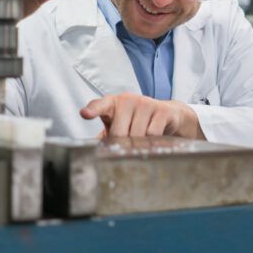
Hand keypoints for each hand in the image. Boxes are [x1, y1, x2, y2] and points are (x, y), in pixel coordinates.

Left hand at [80, 92, 200, 137]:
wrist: (167, 114)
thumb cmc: (136, 122)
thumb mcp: (118, 125)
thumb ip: (104, 136)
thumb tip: (91, 152)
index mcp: (113, 103)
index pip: (99, 105)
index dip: (92, 110)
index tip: (85, 114)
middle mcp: (128, 100)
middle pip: (119, 133)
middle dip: (122, 144)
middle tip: (128, 143)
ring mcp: (146, 103)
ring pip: (137, 135)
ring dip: (138, 144)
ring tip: (142, 140)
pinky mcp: (162, 110)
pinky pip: (152, 134)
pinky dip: (152, 142)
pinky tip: (154, 139)